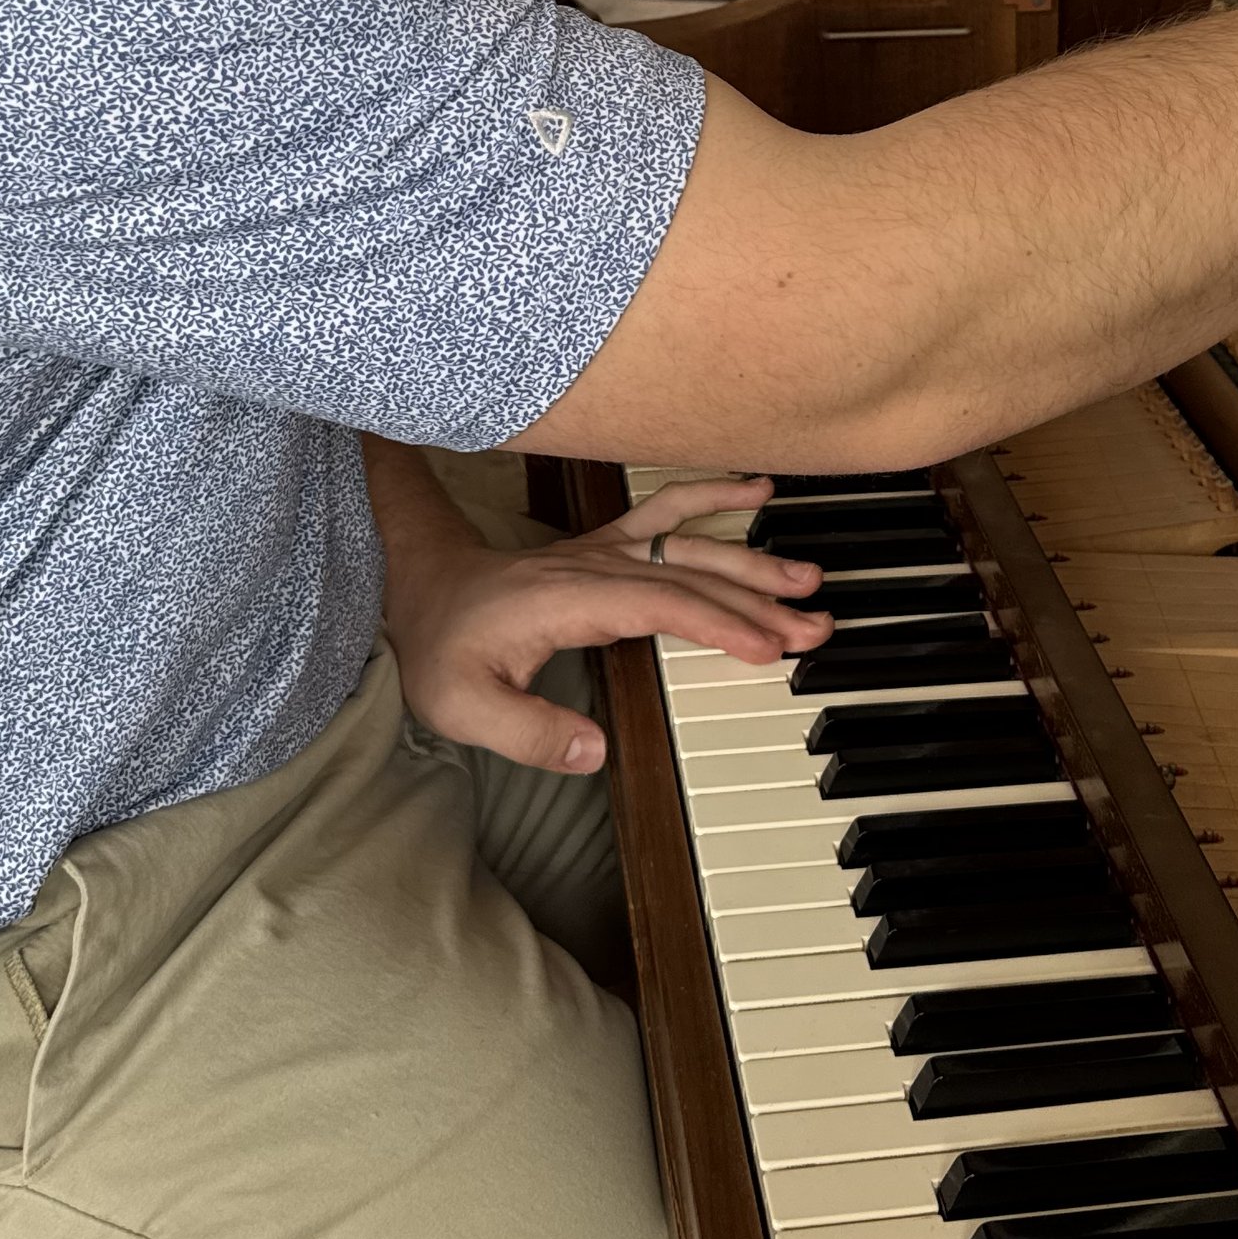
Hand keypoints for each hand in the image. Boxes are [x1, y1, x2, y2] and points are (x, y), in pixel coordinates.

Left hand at [380, 478, 832, 774]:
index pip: (661, 603)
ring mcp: (605, 551)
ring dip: (750, 557)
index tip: (768, 648)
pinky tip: (756, 487)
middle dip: (758, 598)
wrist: (421, 590)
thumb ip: (528, 732)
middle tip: (815, 625)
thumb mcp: (462, 707)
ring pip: (690, 544)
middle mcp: (596, 565)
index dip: (718, 622)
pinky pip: (670, 513)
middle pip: (691, 574)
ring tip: (808, 577)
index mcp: (571, 598)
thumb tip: (595, 751)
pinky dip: (714, 495)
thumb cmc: (443, 649)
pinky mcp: (609, 548)